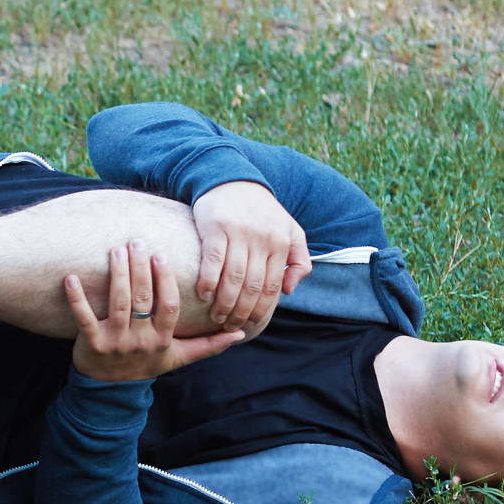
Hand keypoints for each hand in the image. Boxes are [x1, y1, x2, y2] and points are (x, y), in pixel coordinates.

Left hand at [62, 241, 246, 381]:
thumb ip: (209, 345)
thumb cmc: (146, 364)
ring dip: (117, 275)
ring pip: (118, 304)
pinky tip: (70, 278)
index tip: (162, 255)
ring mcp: (115, 342)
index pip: (169, 306)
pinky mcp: (90, 344)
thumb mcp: (179, 357)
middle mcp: (141, 340)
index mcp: (163, 339)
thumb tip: (241, 334)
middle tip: (136, 241)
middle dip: (140, 269)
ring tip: (116, 250)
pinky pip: (83, 318)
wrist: (110, 389)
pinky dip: (76, 298)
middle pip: (143, 299)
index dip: (166, 281)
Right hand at [192, 181, 310, 335]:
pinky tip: (203, 295)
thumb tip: (289, 291)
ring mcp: (239, 233)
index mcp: (281, 243)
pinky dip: (209, 281)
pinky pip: (213, 260)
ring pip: (234, 277)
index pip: (272, 286)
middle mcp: (262, 239)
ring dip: (225, 302)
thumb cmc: (261, 210)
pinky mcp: (216, 228)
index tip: (251, 324)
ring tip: (217, 316)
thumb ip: (299, 260)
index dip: (262, 310)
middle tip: (231, 324)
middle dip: (242, 311)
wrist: (232, 179)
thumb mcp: (290, 230)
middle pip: (253, 286)